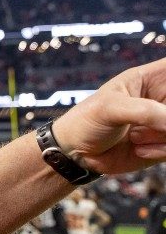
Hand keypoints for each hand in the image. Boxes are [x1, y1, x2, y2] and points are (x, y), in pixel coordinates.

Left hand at [52, 58, 165, 174]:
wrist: (76, 154)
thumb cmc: (86, 122)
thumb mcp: (110, 108)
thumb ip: (145, 111)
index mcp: (149, 78)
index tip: (162, 99)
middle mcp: (161, 98)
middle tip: (158, 122)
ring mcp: (164, 122)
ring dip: (162, 136)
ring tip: (134, 137)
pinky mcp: (165, 144)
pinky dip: (161, 151)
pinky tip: (138, 150)